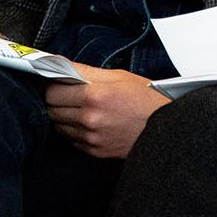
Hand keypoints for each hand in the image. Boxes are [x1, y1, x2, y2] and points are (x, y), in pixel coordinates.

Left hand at [45, 63, 168, 158]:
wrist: (165, 128)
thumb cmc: (147, 100)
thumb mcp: (120, 77)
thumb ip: (87, 71)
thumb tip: (62, 65)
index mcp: (94, 95)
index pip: (52, 92)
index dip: (54, 86)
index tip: (60, 85)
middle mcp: (89, 118)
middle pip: (51, 110)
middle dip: (58, 101)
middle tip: (71, 96)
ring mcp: (90, 137)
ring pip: (59, 126)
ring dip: (66, 117)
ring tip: (84, 110)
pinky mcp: (93, 151)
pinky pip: (71, 140)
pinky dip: (76, 131)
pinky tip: (91, 123)